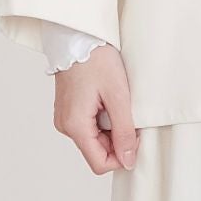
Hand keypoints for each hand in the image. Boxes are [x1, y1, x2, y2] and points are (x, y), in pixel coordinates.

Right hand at [54, 43, 137, 175]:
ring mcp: (65, 119)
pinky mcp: (68, 111)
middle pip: (97, 152)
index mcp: (75, 125)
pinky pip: (89, 127)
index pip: (100, 164)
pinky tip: (108, 101)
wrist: (78, 36)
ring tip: (117, 103)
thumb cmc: (97, 60)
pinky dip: (103, 120)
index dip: (122, 156)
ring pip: (94, 140)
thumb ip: (124, 131)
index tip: (135, 135)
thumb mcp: (118, 96)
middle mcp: (65, 126)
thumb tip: (128, 161)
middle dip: (118, 140)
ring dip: (111, 129)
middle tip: (129, 114)